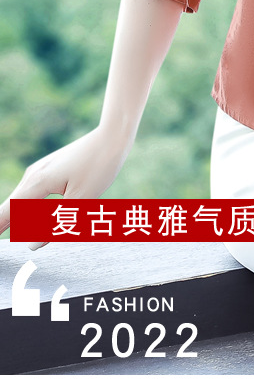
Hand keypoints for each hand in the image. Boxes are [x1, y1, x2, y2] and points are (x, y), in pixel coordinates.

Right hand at [0, 125, 132, 249]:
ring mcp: (41, 170)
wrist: (112, 137)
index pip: (8, 211)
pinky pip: (32, 192)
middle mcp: (34, 175)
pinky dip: (28, 207)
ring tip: (7, 230)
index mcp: (38, 183)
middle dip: (2, 224)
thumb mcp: (80, 201)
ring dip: (16, 217)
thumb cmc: (99, 167)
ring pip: (22, 199)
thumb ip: (55, 226)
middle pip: (11, 206)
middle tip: (1, 240)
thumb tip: (31, 245)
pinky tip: (28, 218)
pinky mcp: (50, 168)